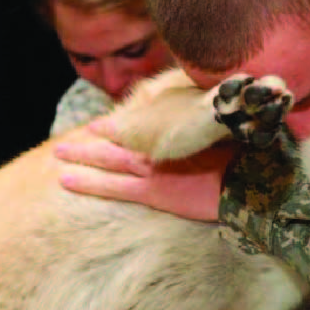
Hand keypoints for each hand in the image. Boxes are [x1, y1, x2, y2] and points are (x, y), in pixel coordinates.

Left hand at [55, 119, 233, 221]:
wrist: (251, 183)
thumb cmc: (248, 159)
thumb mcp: (231, 138)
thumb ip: (215, 131)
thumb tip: (216, 118)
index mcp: (177, 134)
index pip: (142, 128)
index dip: (122, 126)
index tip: (106, 123)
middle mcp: (160, 148)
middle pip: (120, 141)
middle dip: (96, 138)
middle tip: (75, 138)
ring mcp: (151, 169)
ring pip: (108, 160)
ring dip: (82, 156)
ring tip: (59, 153)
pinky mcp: (150, 192)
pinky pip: (111, 187)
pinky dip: (88, 183)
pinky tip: (65, 181)